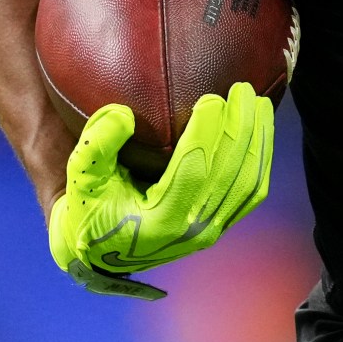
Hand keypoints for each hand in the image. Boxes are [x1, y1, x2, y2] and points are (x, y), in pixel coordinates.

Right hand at [46, 81, 274, 298]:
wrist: (103, 252)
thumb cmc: (89, 209)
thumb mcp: (80, 179)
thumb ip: (95, 147)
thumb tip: (124, 114)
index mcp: (159, 220)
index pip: (193, 170)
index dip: (207, 133)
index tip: (213, 97)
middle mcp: (193, 229)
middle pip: (229, 173)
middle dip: (240, 128)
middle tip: (243, 89)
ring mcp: (211, 230)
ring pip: (248, 181)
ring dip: (258, 140)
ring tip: (261, 102)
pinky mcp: (220, 225)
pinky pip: (251, 191)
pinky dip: (261, 158)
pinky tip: (262, 128)